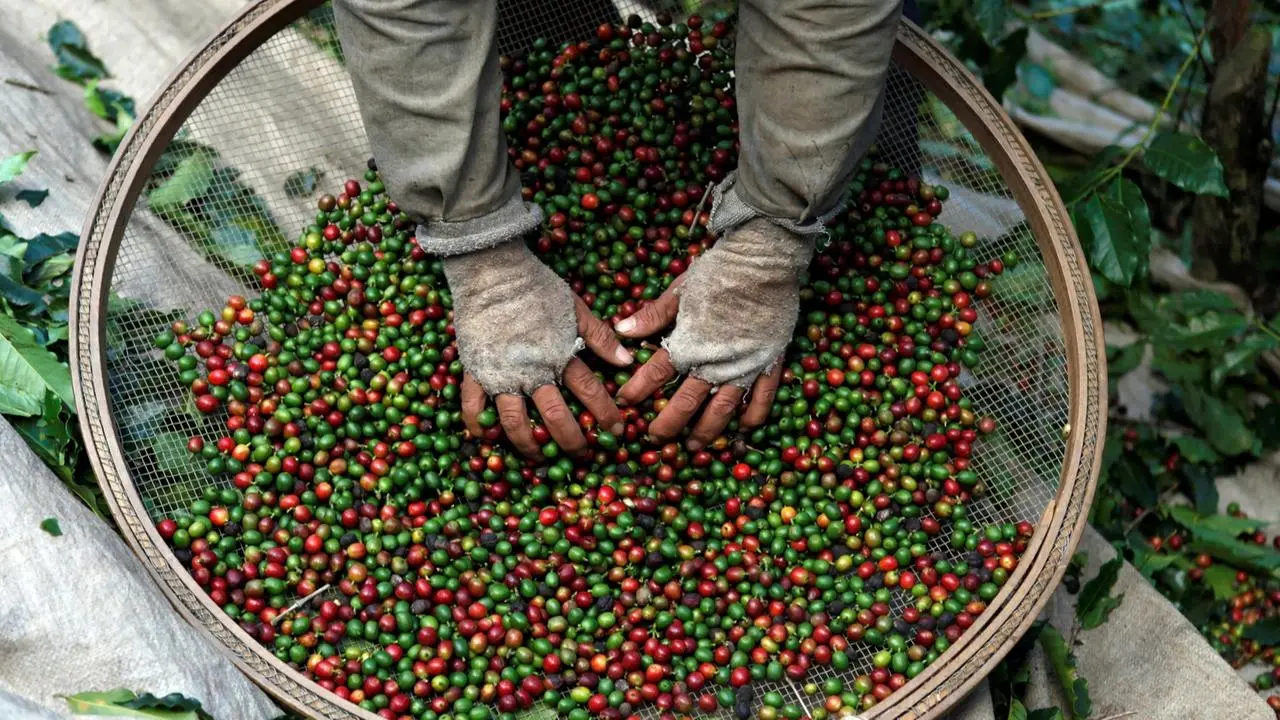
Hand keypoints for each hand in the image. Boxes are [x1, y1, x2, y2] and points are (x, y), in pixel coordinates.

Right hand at [444, 241, 632, 458]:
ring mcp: (501, 375)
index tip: (617, 431)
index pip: (590, 393)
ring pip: (516, 423)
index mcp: (559, 355)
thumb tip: (626, 361)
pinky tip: (488, 440)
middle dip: (573, 441)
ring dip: (530, 446)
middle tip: (582, 455)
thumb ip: (600, 337)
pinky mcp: (474, 371)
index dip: (606, 414)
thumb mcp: (575, 307)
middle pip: (556, 417)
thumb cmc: (535, 286)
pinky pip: (473, 407)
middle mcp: (532, 371)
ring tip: (539, 457)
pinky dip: (479, 427)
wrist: (491, 270)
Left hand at [614, 219, 812, 448]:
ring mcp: (744, 366)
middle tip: (654, 439)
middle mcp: (715, 362)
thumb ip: (652, 315)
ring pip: (722, 409)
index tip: (625, 403)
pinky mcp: (770, 363)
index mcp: (689, 343)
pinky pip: (761, 398)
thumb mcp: (680, 290)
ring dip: (706, 431)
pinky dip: (752, 417)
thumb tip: (621, 330)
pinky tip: (742, 429)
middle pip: (686, 402)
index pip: (655, 375)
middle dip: (667, 424)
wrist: (765, 259)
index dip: (637, 391)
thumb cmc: (719, 270)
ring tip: (693, 446)